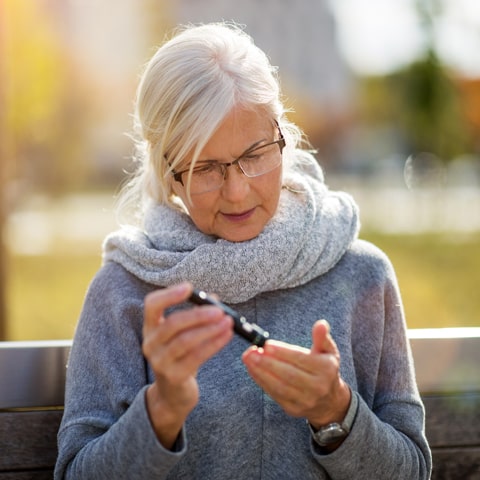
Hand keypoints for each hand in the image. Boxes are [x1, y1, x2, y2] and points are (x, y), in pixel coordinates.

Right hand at [142, 282, 232, 447]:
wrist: (173, 394)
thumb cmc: (180, 356)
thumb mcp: (183, 334)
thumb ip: (196, 314)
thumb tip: (214, 299)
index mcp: (151, 327)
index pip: (152, 305)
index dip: (169, 294)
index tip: (189, 287)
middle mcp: (150, 343)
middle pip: (172, 323)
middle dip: (198, 315)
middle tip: (220, 311)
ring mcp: (160, 361)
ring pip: (185, 341)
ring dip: (209, 330)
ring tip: (228, 322)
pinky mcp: (173, 376)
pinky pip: (196, 357)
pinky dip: (213, 345)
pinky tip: (226, 336)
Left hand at [242, 320, 350, 427]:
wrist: (329, 401)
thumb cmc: (324, 369)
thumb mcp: (328, 351)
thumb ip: (322, 337)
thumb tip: (321, 324)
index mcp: (326, 369)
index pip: (301, 359)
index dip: (283, 352)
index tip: (267, 344)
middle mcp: (317, 387)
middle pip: (288, 374)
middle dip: (267, 363)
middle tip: (252, 351)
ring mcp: (305, 400)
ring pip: (279, 386)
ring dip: (260, 372)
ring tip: (249, 359)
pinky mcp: (293, 409)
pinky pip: (274, 394)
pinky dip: (261, 381)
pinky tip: (252, 369)